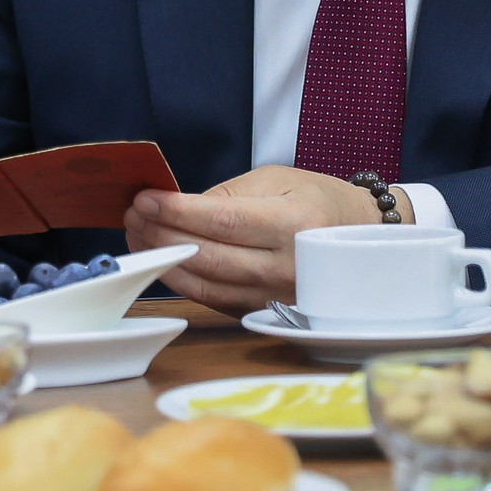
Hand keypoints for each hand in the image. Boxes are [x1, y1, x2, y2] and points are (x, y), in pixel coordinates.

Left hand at [124, 166, 379, 315]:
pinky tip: (161, 258)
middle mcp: (288, 267)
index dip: (178, 212)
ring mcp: (277, 296)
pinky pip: (212, 299)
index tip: (145, 199)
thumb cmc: (316, 200)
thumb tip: (178, 209)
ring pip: (205, 285)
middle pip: (209, 257)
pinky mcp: (264, 310)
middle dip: (161, 234)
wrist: (358, 237)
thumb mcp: (278, 179)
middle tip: (133, 214)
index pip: (225, 222)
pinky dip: (180, 280)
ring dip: (163, 260)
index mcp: (295, 224)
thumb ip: (228, 195)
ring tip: (138, 234)